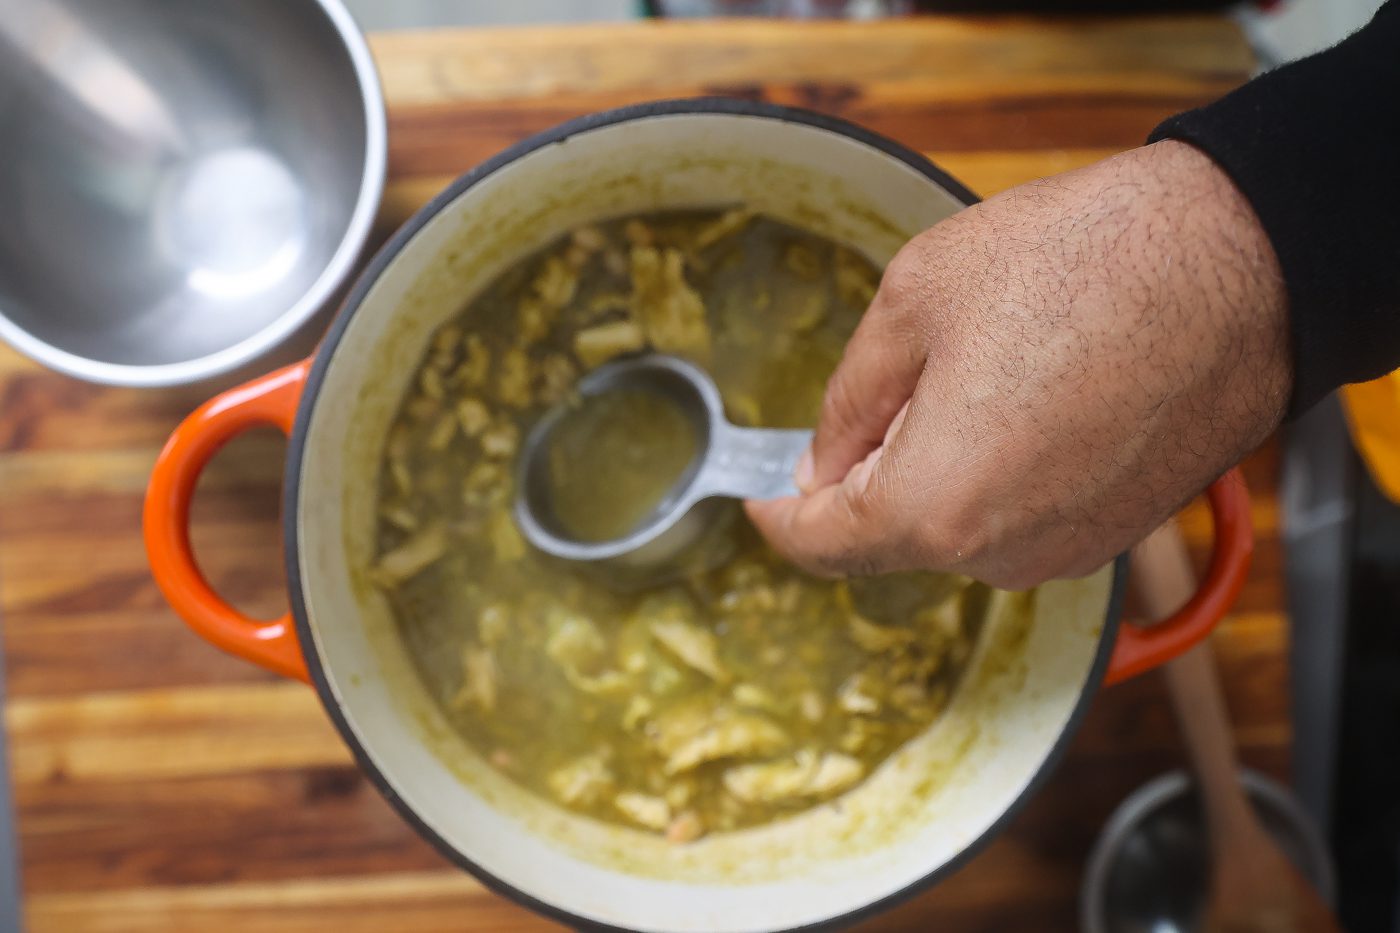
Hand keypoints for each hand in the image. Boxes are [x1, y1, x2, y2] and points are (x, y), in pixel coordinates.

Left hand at [747, 140, 1289, 588]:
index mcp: (933, 506)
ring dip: (941, 469)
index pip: (822, 545)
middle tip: (893, 383)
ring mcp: (1066, 552)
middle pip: (890, 537)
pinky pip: (1022, 519)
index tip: (762, 497)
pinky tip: (1029, 396)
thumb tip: (820, 459)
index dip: (779, 519)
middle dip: (867, 474)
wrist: (1243, 261)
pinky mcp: (1114, 533)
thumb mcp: (915, 299)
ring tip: (983, 370)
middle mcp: (999, 554)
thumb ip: (849, 398)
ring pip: (959, 527)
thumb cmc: (1081, 263)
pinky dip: (1001, 474)